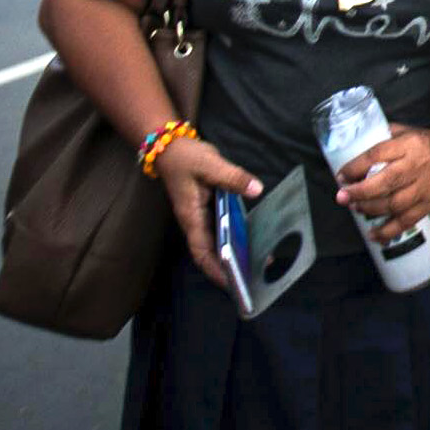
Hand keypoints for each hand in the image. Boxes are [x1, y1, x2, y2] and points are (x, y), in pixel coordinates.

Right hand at [152, 136, 261, 290]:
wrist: (171, 146)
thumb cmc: (185, 158)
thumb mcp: (210, 164)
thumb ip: (233, 178)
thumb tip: (256, 189)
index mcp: (191, 216)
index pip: (201, 251)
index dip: (215, 269)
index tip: (231, 283)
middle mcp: (195, 220)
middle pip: (211, 251)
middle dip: (229, 266)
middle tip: (252, 278)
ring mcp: (201, 215)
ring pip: (217, 240)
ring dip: (234, 251)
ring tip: (258, 262)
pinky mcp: (208, 207)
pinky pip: (222, 226)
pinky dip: (236, 234)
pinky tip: (253, 237)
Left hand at [336, 124, 429, 242]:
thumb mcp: (409, 131)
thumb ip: (386, 138)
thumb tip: (357, 146)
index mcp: (410, 145)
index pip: (377, 155)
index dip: (356, 167)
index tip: (341, 176)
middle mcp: (418, 166)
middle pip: (385, 182)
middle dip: (359, 192)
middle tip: (342, 197)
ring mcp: (426, 187)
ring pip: (394, 204)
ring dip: (371, 209)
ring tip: (356, 208)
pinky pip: (408, 220)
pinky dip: (389, 230)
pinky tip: (374, 234)